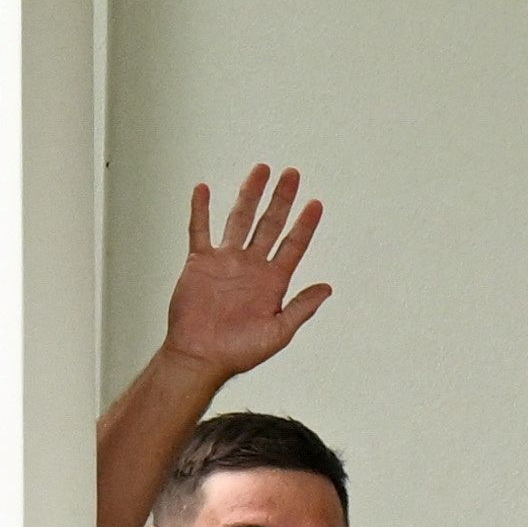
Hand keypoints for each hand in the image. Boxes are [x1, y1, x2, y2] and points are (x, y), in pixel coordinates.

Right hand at [161, 166, 331, 379]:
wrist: (201, 356)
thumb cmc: (239, 351)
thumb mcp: (278, 332)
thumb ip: (301, 308)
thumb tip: (327, 288)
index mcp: (272, 282)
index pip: (293, 246)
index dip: (305, 225)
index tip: (315, 204)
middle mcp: (251, 266)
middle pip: (269, 224)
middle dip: (281, 199)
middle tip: (292, 174)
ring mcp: (225, 261)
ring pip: (239, 219)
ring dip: (249, 194)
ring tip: (261, 170)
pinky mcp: (200, 262)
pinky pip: (199, 230)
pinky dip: (200, 210)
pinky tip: (202, 188)